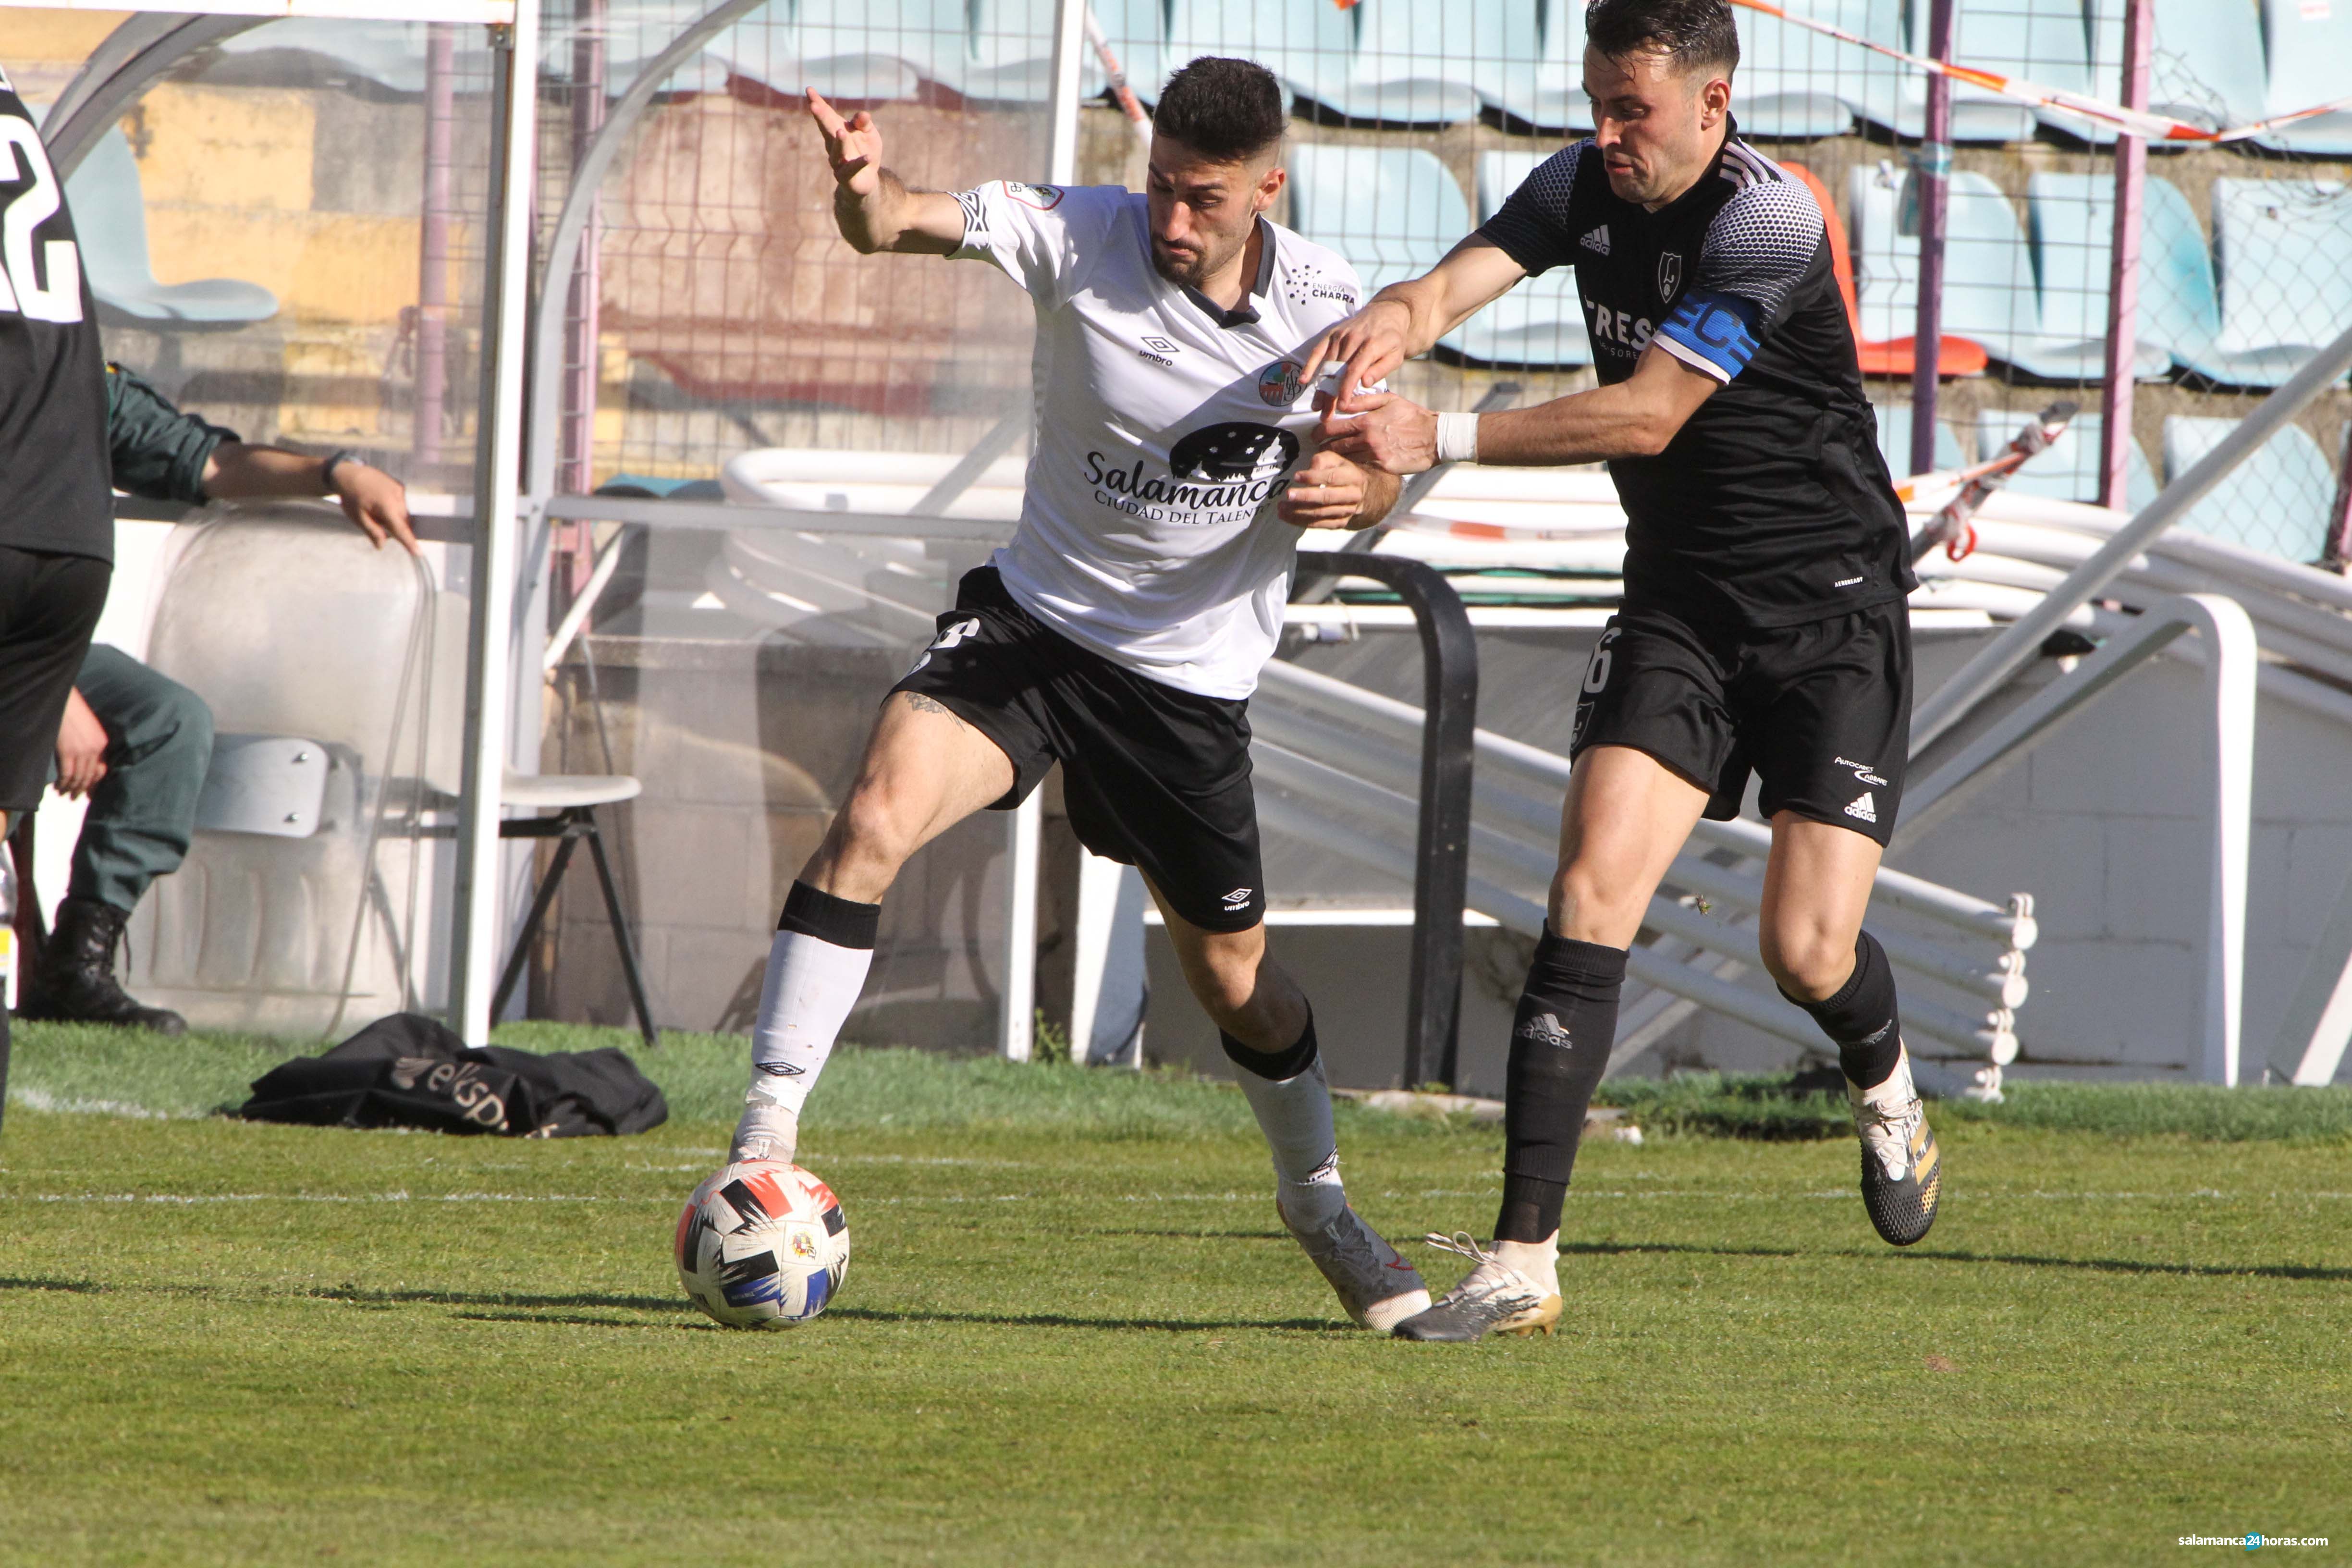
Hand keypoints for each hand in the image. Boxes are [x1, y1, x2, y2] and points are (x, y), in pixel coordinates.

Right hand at [54, 687, 108, 798]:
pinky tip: (57, 788)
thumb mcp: (89, 728)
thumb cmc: (73, 711)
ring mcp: (82, 751)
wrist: (63, 700)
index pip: (102, 770)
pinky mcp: (67, 751)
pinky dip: (62, 783)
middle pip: (91, 776)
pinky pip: (67, 774)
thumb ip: (90, 743)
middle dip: (83, 789)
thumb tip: (84, 759)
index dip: (96, 783)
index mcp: (102, 743)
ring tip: (65, 795)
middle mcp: (96, 749)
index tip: (91, 793)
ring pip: (79, 777)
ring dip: (71, 788)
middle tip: (76, 798)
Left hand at [331, 460, 419, 555]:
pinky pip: (401, 503)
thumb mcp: (358, 517)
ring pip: (403, 513)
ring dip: (394, 517)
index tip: (419, 553)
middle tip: (377, 522)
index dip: (410, 542)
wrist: (348, 473)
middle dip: (395, 527)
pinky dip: (394, 508)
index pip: (401, 529)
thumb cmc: (351, 496)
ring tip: (376, 509)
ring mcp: (399, 490)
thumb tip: (381, 545)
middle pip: (403, 522)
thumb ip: (372, 532)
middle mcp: (397, 497)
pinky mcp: (399, 486)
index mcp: (386, 506)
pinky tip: (380, 502)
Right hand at [806, 88, 882, 197]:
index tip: (809, 89)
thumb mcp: (869, 133)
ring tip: (841, 132)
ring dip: (838, 142)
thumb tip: (863, 115)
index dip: (817, 102)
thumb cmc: (865, 151)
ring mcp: (838, 161)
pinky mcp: (846, 176)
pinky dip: (859, 163)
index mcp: (837, 130)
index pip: (826, 114)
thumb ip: (864, 123)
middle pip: (826, 129)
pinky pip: (852, 169)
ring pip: (836, 151)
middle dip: (820, 118)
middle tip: (814, 106)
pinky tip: (867, 157)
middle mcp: (833, 144)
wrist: (867, 179)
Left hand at [1276, 448, 1372, 528]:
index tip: (1296, 476)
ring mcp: (1347, 512)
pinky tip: (1287, 517)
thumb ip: (1322, 461)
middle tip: (1288, 495)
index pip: (1332, 478)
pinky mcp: (1340, 523)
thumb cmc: (1343, 472)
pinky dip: (1302, 522)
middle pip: (1327, 497)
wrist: (1365, 493)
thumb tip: (1309, 470)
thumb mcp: (1336, 460)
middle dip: (1306, 497)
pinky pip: (1319, 524)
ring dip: (1299, 512)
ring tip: (1281, 507)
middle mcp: (1352, 495)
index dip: (1313, 477)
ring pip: (1321, 513)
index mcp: (1352, 477)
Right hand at [1298, 297, 1412, 404]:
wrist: (1387, 312)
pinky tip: (1304, 381)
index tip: (1342, 406)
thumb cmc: (1392, 339)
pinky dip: (1310, 365)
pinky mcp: (1332, 334)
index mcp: (1370, 345)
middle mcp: (1352, 339)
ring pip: (1327, 365)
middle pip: (1337, 371)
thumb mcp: (1396, 355)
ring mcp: (1340, 336)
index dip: (1346, 390)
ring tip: (1317, 407)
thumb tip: (1364, 383)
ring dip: (1320, 387)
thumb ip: (1381, 369)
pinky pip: (1318, 351)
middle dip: (1330, 395)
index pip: (1354, 370)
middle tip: (1326, 415)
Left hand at [1317, 390, 1438, 475]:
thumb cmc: (1413, 416)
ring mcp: (1375, 455)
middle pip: (1334, 446)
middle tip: (1318, 449)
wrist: (1436, 437)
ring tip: (1330, 459)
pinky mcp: (1383, 467)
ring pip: (1346, 459)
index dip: (1318, 432)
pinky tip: (1349, 467)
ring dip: (1336, 460)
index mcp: (1366, 421)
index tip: (1314, 435)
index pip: (1331, 428)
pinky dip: (1353, 467)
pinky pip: (1361, 468)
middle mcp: (1367, 439)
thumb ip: (1364, 401)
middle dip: (1323, 448)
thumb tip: (1342, 402)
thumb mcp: (1389, 400)